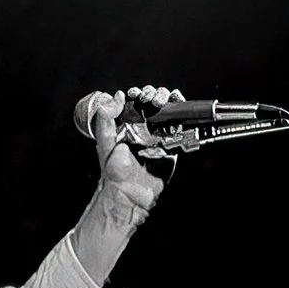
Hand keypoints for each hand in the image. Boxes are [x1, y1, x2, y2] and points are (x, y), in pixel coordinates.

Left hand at [89, 85, 183, 222]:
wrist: (130, 193)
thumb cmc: (115, 172)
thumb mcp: (105, 142)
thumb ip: (106, 119)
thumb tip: (116, 97)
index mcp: (127, 126)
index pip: (136, 102)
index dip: (138, 94)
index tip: (136, 95)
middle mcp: (144, 130)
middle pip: (154, 102)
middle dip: (154, 94)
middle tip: (151, 100)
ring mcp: (159, 137)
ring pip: (169, 111)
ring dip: (169, 100)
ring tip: (162, 103)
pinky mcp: (173, 147)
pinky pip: (181, 128)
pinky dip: (183, 115)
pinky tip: (178, 110)